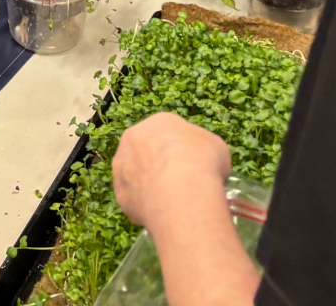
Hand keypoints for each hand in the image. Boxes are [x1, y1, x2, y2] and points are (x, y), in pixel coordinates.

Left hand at [113, 113, 231, 232]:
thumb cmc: (203, 161)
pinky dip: (147, 208)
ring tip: (170, 202)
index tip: (192, 163)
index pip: (168, 132)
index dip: (181, 149)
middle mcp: (133, 139)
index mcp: (158, 121)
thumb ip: (203, 149)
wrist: (182, 191)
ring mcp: (122, 167)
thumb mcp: (215, 147)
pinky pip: (135, 200)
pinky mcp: (120, 195)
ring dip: (149, 185)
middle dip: (159, 164)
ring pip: (135, 175)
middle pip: (146, 150)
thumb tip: (201, 163)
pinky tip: (163, 215)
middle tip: (178, 182)